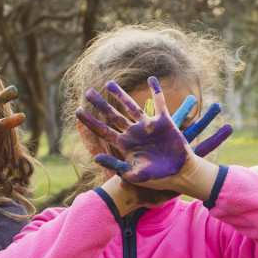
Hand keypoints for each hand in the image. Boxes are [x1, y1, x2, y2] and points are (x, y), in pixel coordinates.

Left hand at [76, 77, 230, 202]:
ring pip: (131, 106)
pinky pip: (159, 102)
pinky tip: (150, 78)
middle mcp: (134, 132)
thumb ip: (115, 165)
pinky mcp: (164, 122)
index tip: (78, 111)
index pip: (103, 130)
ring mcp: (148, 126)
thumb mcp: (133, 174)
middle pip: (113, 115)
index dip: (90, 121)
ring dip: (120, 95)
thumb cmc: (156, 178)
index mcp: (125, 144)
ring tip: (109, 83)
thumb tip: (95, 158)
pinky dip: (156, 90)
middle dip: (101, 104)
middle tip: (88, 93)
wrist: (180, 175)